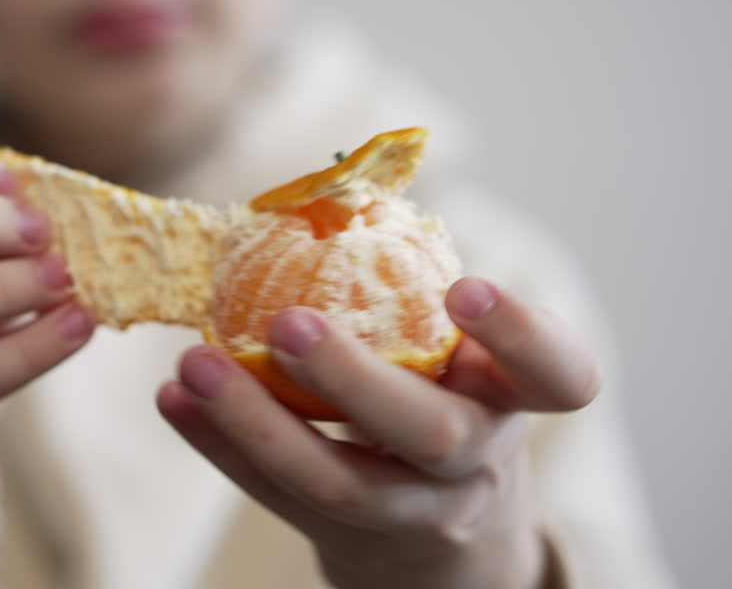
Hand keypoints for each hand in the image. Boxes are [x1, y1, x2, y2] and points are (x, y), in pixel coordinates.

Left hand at [157, 277, 599, 588]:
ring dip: (257, 422)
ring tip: (195, 364)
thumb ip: (411, 292)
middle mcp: (477, 460)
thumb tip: (322, 191)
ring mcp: (415, 512)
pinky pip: (277, 497)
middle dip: (355, 380)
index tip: (467, 289)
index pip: (557, 374)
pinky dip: (222, 446)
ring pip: (338, 483)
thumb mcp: (457, 351)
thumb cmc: (443, 396)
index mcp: (516, 397)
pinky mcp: (350, 540)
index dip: (520, 335)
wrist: (445, 533)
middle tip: (286, 324)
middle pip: (430, 433)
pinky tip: (174, 400)